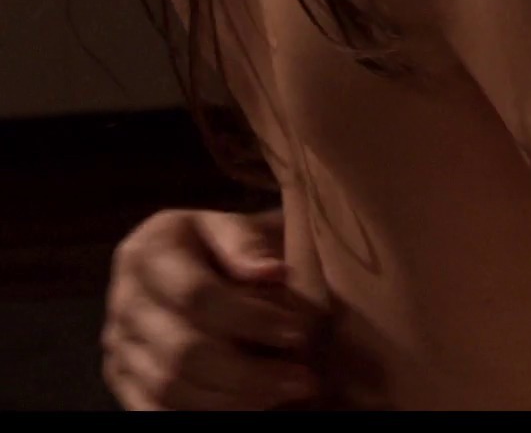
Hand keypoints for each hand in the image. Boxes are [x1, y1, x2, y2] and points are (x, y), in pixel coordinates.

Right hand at [100, 208, 323, 409]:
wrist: (190, 258)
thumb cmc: (223, 244)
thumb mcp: (234, 226)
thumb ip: (247, 244)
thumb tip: (273, 273)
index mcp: (148, 253)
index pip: (196, 295)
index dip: (250, 318)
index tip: (297, 331)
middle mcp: (124, 301)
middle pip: (182, 350)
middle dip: (248, 373)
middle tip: (301, 379)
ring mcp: (118, 343)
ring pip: (169, 388)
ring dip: (233, 400)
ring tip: (283, 395)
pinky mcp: (121, 376)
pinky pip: (154, 409)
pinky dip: (202, 414)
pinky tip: (247, 408)